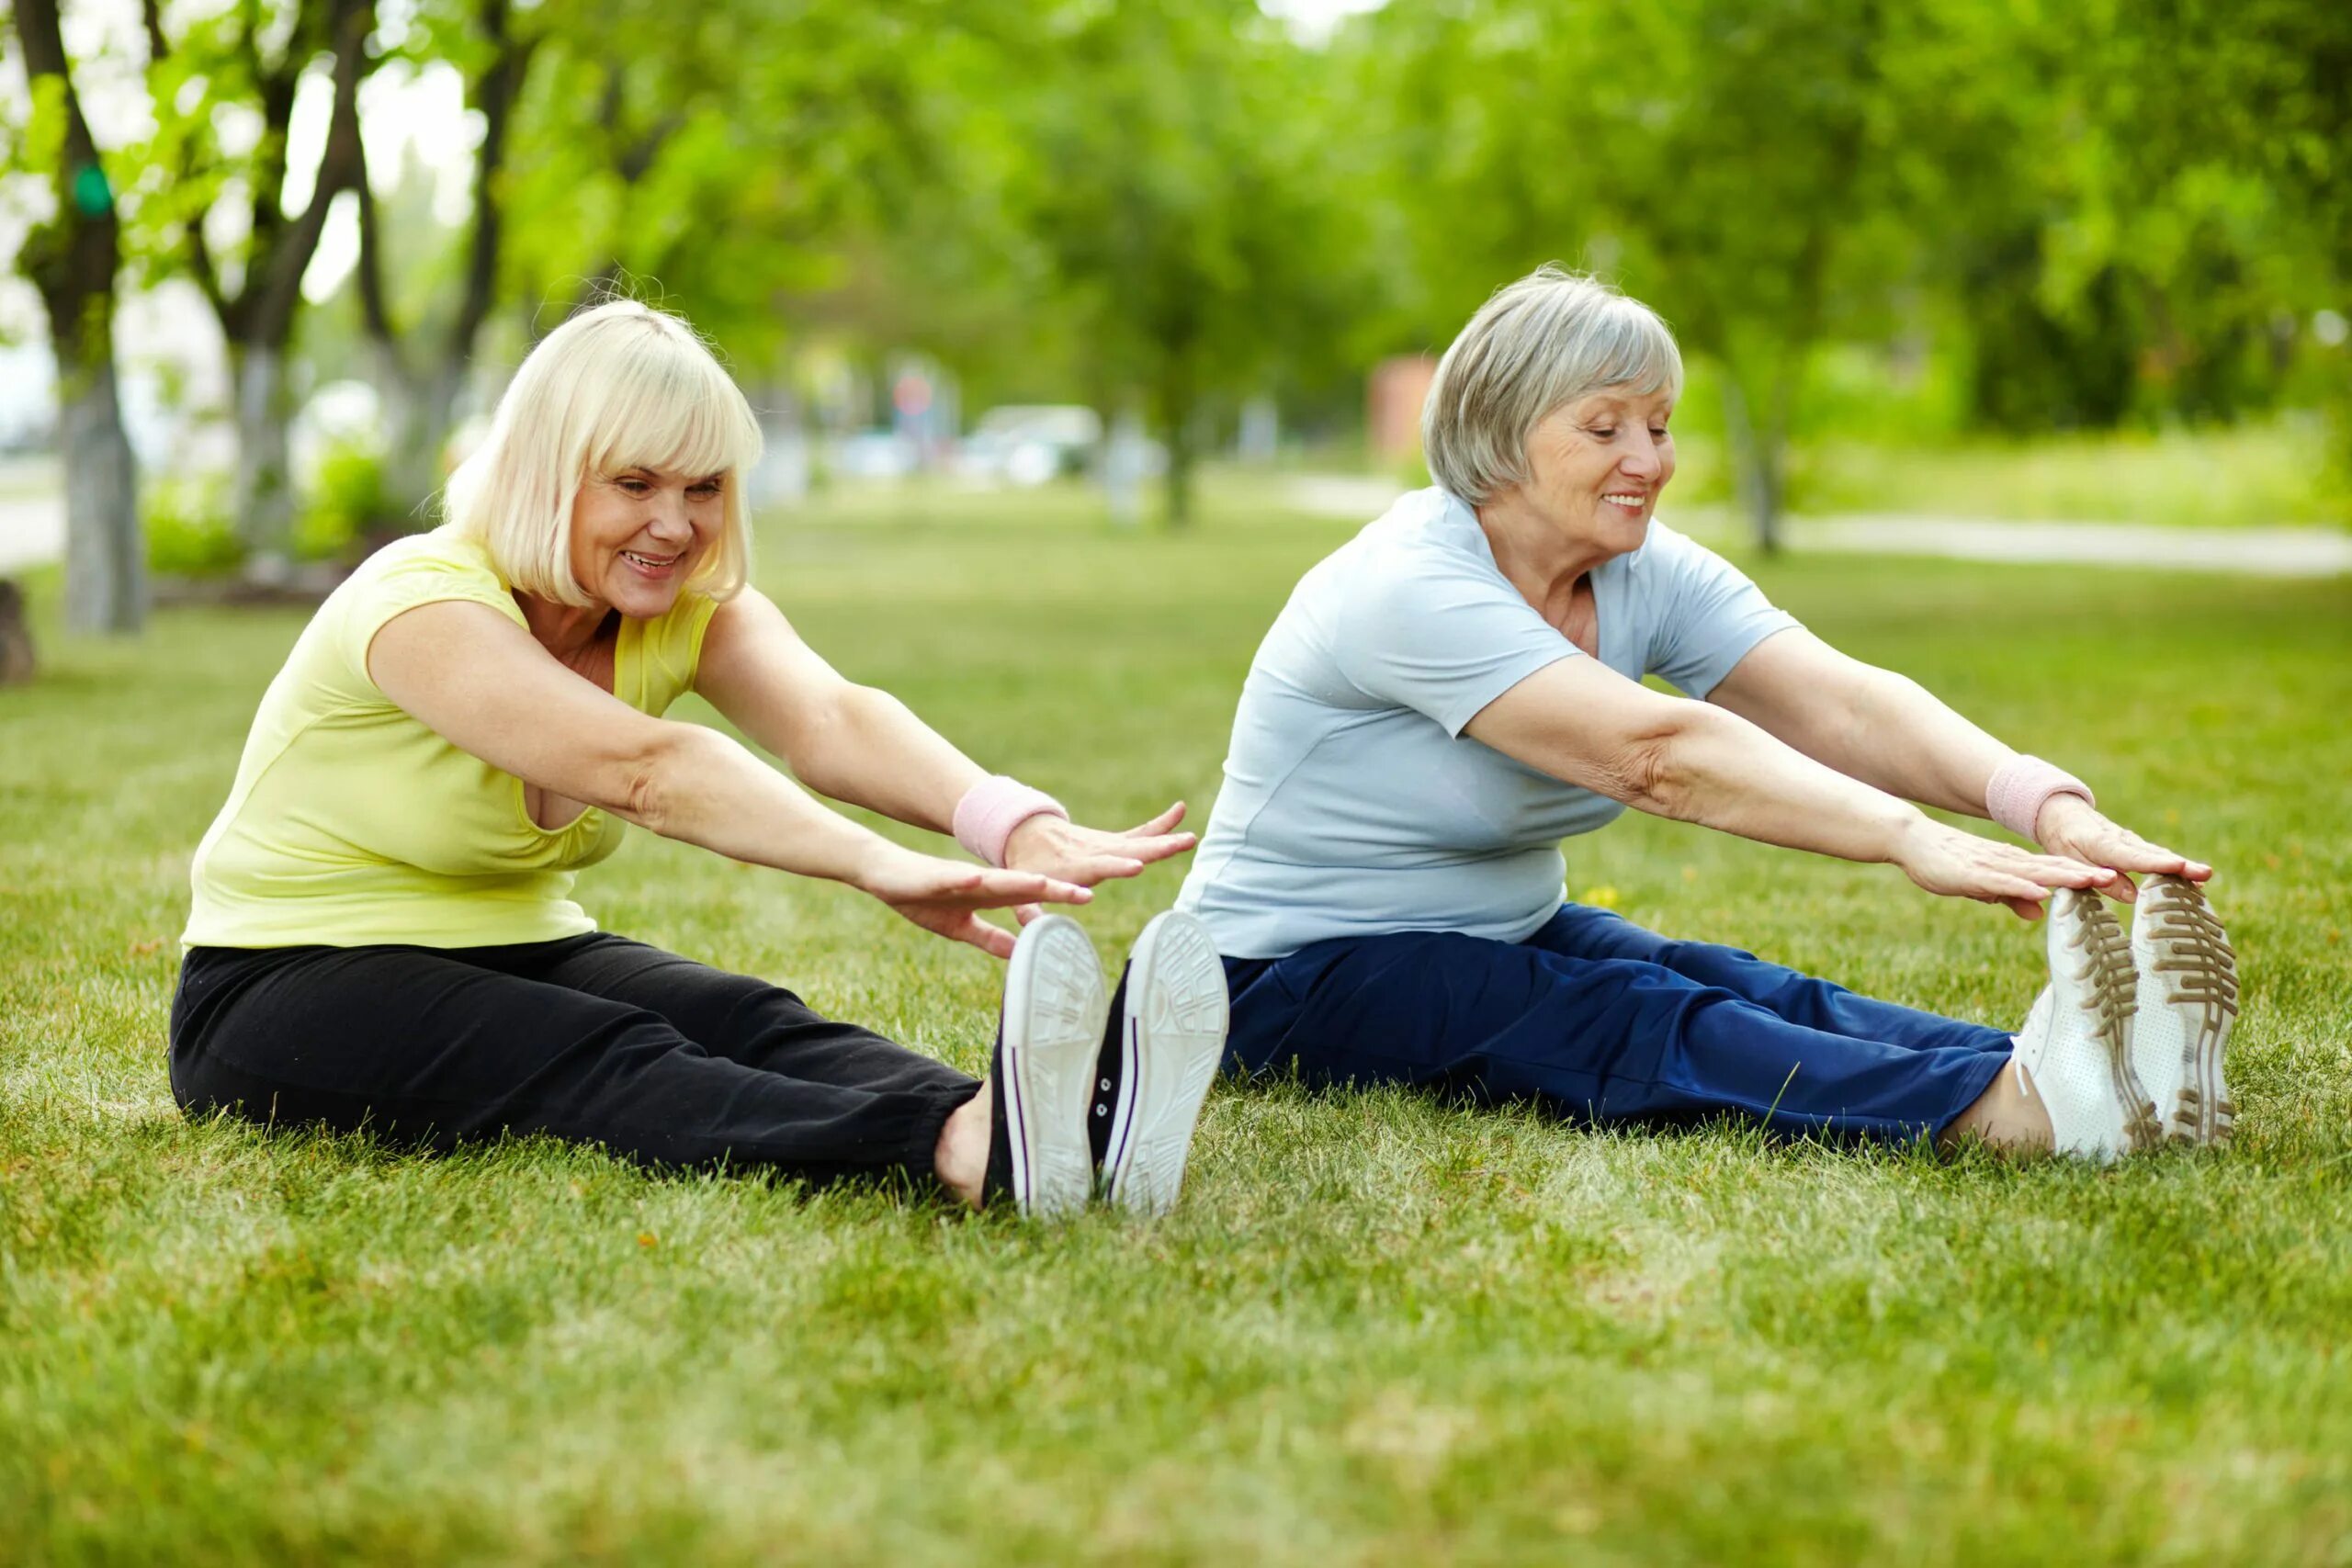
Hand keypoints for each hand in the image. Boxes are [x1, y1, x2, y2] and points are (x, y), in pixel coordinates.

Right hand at [854, 844, 1090, 958]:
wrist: (884, 874)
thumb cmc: (922, 898)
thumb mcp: (961, 927)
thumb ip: (990, 938)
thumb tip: (1019, 952)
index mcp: (989, 894)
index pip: (1030, 896)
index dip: (1058, 897)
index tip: (1088, 898)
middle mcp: (980, 882)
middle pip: (1022, 884)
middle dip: (1052, 888)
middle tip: (1086, 892)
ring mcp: (959, 877)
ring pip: (993, 878)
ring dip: (1018, 880)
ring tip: (1044, 883)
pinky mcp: (933, 876)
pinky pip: (951, 878)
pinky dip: (964, 879)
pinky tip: (978, 880)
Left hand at [1002, 802, 1195, 923]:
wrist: (1028, 833)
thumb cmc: (1026, 866)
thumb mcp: (1019, 885)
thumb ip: (1026, 907)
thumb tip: (1029, 928)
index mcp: (1074, 864)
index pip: (1098, 866)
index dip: (1116, 867)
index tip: (1138, 867)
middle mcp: (1095, 851)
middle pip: (1128, 850)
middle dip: (1154, 849)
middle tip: (1182, 844)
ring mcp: (1106, 844)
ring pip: (1140, 842)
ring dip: (1166, 839)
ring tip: (1191, 837)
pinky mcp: (1114, 842)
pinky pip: (1141, 833)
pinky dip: (1161, 824)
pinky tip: (1180, 810)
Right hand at [1893, 817, 2115, 919]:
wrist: (1913, 841)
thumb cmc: (1946, 864)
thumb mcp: (1984, 886)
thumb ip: (2011, 897)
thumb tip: (2039, 912)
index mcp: (2012, 864)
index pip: (2053, 870)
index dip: (2081, 876)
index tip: (2109, 881)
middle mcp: (2008, 862)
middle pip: (2051, 868)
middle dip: (2083, 874)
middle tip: (2115, 879)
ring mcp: (1991, 866)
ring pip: (2034, 872)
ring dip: (2063, 876)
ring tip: (2091, 880)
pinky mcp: (1973, 874)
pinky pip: (2003, 881)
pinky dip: (2023, 886)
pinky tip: (2042, 891)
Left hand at [2032, 794, 2210, 902]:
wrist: (2064, 816)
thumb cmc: (2063, 842)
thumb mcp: (2069, 860)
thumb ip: (2096, 877)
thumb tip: (2132, 897)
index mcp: (2101, 844)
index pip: (2131, 856)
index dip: (2154, 863)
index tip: (2178, 866)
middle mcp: (2122, 841)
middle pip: (2153, 855)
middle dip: (2179, 865)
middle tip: (2204, 873)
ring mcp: (2132, 842)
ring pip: (2159, 855)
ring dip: (2183, 866)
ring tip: (2205, 877)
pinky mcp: (2137, 846)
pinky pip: (2158, 857)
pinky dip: (2176, 867)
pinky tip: (2196, 881)